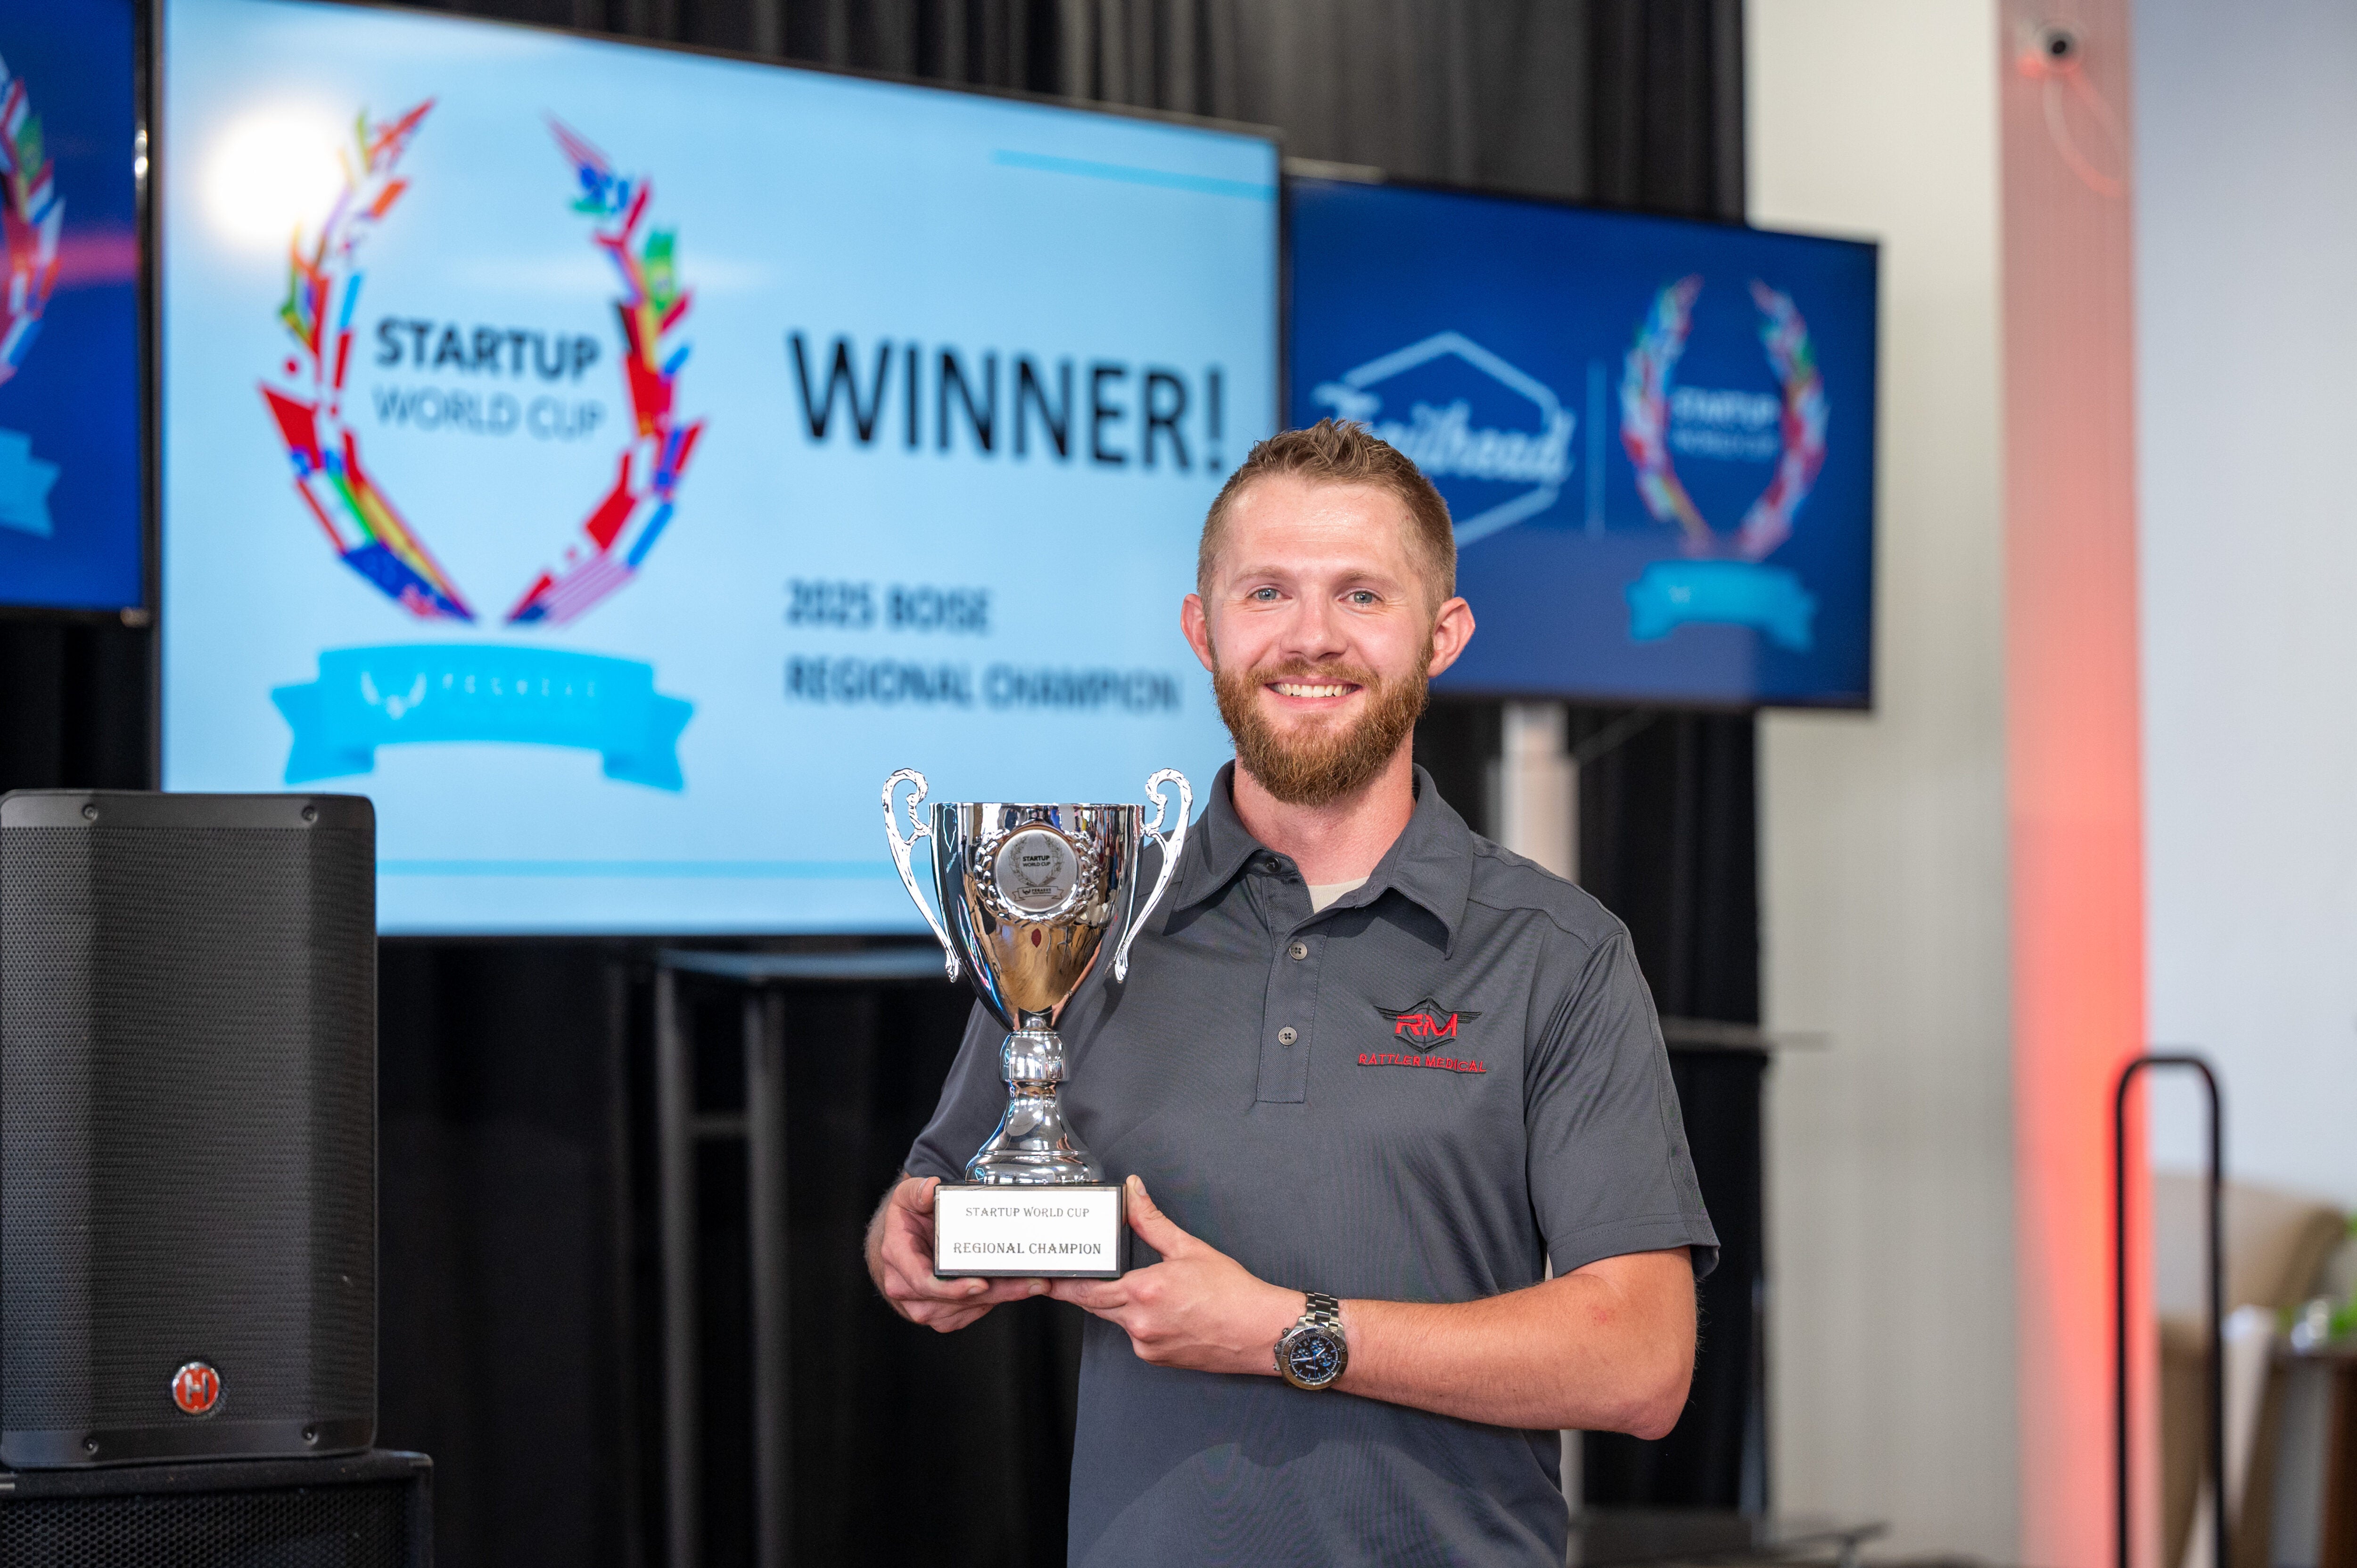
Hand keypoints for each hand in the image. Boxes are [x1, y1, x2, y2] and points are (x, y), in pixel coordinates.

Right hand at [865, 1174, 1048, 1331]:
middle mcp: (907, 1289)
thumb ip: (916, 1190)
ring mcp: (923, 1306)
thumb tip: (930, 1187)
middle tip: (1030, 1282)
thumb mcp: (906, 1197)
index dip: (952, 1288)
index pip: (923, 1282)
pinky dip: (992, 1303)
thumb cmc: (906, 1223)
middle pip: (955, 1300)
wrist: (901, 1245)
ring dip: (1000, 1298)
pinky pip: (969, 1314)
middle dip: (996, 1292)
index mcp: (899, 1259)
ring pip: (966, 1309)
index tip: (980, 1284)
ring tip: (1031, 1283)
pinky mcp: (940, 1315)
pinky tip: (1013, 1289)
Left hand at [1050, 1175, 1302, 1374]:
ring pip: (1115, 1320)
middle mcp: (1140, 1323)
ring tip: (1138, 1289)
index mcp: (1144, 1291)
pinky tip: (1160, 1310)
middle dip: (1081, 1291)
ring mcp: (1147, 1345)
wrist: (1261, 1332)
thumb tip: (1134, 1193)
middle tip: (1068, 1277)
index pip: (1087, 1288)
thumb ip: (1152, 1221)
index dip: (1062, 1284)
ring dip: (1115, 1304)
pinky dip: (1137, 1321)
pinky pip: (1135, 1336)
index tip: (1046, 1278)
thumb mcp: (1190, 1248)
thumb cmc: (1233, 1293)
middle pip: (1093, 1305)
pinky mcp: (1156, 1358)